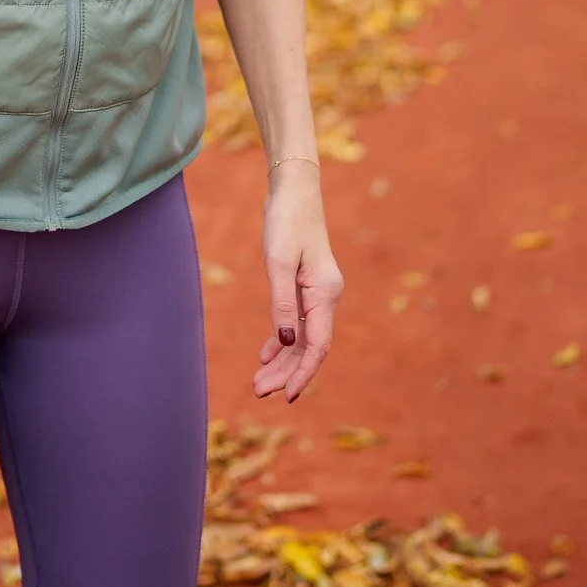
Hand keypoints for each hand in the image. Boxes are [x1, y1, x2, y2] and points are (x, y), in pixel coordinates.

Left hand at [253, 160, 342, 404]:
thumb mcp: (279, 262)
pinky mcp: (305, 286)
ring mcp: (317, 292)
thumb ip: (282, 303)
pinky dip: (281, 340)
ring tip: (259, 383)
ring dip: (282, 361)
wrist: (293, 190)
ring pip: (302, 338)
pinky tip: (266, 355)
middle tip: (259, 392)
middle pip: (309, 346)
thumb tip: (286, 343)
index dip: (303, 373)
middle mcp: (327, 297)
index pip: (318, 345)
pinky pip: (297, 322)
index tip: (287, 396)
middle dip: (286, 372)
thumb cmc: (286, 221)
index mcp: (326, 292)